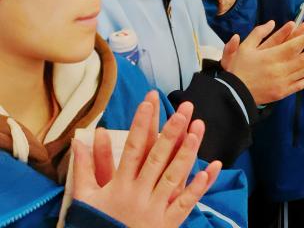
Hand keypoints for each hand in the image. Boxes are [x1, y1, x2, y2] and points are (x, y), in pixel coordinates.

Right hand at [72, 93, 221, 227]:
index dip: (141, 125)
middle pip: (157, 158)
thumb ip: (83, 169)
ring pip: (174, 176)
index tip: (148, 103)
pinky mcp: (167, 223)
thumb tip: (79, 141)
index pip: (133, 149)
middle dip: (170, 133)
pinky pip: (185, 203)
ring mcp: (155, 208)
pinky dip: (198, 186)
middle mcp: (139, 194)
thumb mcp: (85, 198)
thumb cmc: (96, 224)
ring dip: (187, 153)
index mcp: (119, 185)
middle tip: (182, 110)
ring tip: (197, 130)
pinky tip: (210, 168)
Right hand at [220, 21, 303, 104]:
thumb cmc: (239, 68)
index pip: (293, 46)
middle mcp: (280, 69)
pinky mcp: (283, 92)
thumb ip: (258, 33)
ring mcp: (283, 81)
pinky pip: (300, 85)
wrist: (234, 93)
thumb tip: (271, 22)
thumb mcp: (245, 47)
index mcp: (272, 56)